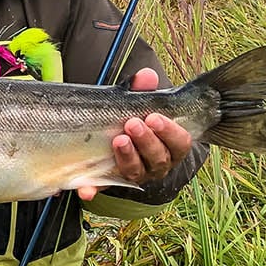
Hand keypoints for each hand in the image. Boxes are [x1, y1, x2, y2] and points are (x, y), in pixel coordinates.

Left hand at [77, 67, 193, 200]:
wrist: (109, 135)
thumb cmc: (133, 117)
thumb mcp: (137, 103)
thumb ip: (142, 90)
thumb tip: (146, 76)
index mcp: (169, 146)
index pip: (180, 143)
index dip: (170, 131)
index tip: (154, 117)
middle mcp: (155, 164)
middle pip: (159, 159)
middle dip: (147, 141)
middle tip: (132, 124)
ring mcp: (132, 174)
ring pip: (135, 171)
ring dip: (128, 156)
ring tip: (118, 140)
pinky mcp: (107, 180)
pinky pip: (101, 187)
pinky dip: (93, 189)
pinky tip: (85, 190)